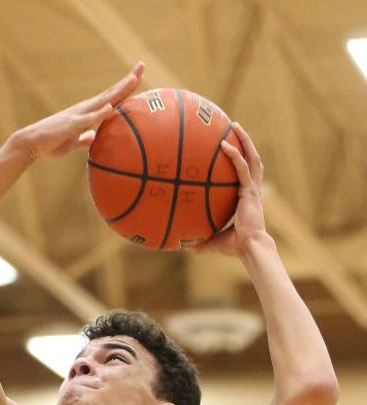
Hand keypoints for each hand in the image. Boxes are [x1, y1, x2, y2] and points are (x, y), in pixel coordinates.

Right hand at [12, 62, 144, 160]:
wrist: (32, 143)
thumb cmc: (52, 143)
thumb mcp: (73, 142)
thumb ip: (84, 138)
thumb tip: (94, 136)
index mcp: (88, 113)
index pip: (112, 99)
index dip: (126, 89)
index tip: (139, 77)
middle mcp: (86, 109)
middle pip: (112, 94)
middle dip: (128, 81)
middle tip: (142, 65)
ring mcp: (79, 115)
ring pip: (103, 101)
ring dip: (118, 91)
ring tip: (133, 79)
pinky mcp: (71, 125)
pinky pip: (87, 119)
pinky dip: (99, 113)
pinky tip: (110, 108)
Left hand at [192, 123, 266, 257]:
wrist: (250, 248)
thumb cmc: (236, 246)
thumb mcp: (215, 241)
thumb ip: (201, 240)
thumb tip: (182, 246)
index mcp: (248, 197)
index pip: (246, 173)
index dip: (242, 160)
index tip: (232, 148)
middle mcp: (253, 189)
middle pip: (252, 159)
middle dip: (246, 142)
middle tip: (234, 128)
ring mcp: (253, 188)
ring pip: (252, 157)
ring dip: (245, 140)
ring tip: (235, 126)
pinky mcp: (250, 190)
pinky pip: (242, 168)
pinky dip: (235, 155)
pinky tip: (224, 145)